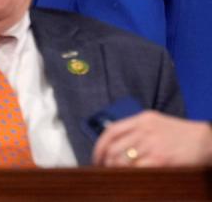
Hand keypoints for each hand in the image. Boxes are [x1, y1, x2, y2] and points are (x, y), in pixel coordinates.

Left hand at [92, 111, 211, 166]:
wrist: (206, 140)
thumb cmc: (181, 134)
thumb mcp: (156, 123)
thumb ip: (137, 129)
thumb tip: (115, 144)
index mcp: (142, 119)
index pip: (111, 131)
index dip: (99, 147)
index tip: (96, 157)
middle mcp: (144, 130)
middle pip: (114, 148)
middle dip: (106, 162)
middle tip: (105, 170)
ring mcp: (152, 145)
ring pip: (123, 160)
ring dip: (116, 170)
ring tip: (116, 176)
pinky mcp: (161, 159)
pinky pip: (138, 169)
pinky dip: (130, 175)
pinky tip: (130, 178)